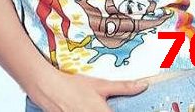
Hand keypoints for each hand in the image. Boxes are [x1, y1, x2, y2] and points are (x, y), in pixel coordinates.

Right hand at [27, 66, 149, 111]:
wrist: (50, 89)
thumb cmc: (74, 86)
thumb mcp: (101, 85)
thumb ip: (124, 87)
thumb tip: (143, 85)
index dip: (131, 111)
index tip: (144, 110)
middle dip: (111, 110)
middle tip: (108, 104)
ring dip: (104, 111)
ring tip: (97, 105)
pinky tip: (90, 109)